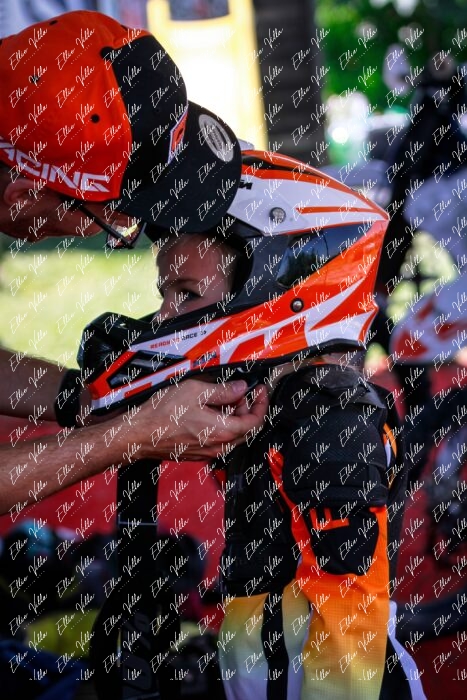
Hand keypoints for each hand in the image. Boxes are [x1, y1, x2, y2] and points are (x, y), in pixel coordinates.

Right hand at [131, 378, 267, 460]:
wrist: (138, 434)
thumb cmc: (162, 415)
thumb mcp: (196, 391)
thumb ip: (223, 390)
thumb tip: (240, 388)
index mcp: (223, 431)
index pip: (255, 421)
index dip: (261, 403)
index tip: (259, 391)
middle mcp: (218, 446)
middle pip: (245, 429)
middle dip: (246, 408)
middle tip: (238, 392)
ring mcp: (207, 453)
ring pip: (231, 435)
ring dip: (232, 417)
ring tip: (220, 399)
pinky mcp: (197, 454)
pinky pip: (217, 440)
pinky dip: (219, 425)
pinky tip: (207, 412)